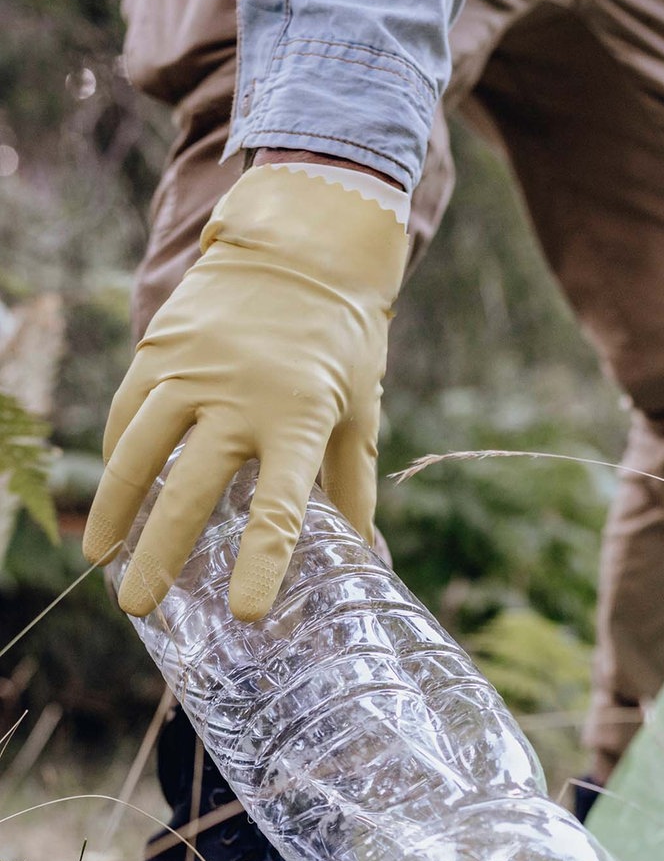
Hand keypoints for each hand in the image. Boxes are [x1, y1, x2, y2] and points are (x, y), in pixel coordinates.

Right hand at [83, 165, 409, 620]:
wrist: (303, 247)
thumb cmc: (344, 341)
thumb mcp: (361, 412)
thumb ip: (353, 485)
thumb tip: (366, 556)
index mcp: (299, 419)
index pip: (280, 508)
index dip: (262, 565)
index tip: (245, 614)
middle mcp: (239, 398)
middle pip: (190, 493)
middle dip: (161, 556)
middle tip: (140, 608)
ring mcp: (192, 371)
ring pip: (138, 454)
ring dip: (115, 511)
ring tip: (101, 557)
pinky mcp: (160, 348)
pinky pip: (128, 413)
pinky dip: (117, 457)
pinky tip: (113, 493)